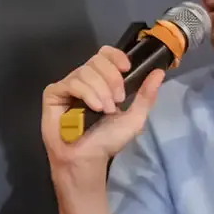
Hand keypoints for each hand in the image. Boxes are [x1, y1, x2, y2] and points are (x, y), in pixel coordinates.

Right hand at [41, 45, 162, 172]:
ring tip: (106, 110)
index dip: (116, 56)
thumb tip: (160, 72)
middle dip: (112, 78)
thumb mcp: (134, 118)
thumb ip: (146, 95)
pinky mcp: (53, 94)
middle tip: (118, 100)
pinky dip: (87, 93)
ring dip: (101, 90)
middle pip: (97, 60)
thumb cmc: (108, 141)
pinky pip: (72, 82)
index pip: (105, 54)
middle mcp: (83, 80)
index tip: (127, 69)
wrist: (88, 159)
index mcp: (101, 81)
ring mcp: (67, 86)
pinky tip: (94, 108)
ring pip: (86, 71)